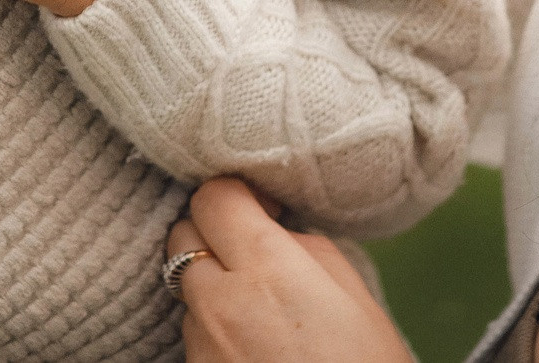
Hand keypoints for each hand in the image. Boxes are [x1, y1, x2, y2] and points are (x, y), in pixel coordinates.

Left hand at [171, 178, 415, 362]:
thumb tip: (274, 224)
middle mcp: (221, 302)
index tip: (262, 208)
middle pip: (184, 233)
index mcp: (267, 269)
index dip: (237, 194)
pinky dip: (211, 325)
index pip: (214, 195)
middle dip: (213, 232)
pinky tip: (251, 342)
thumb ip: (304, 246)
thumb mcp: (353, 296)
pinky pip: (190, 331)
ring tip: (258, 307)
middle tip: (252, 248)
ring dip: (211, 283)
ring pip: (185, 285)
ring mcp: (201, 344)